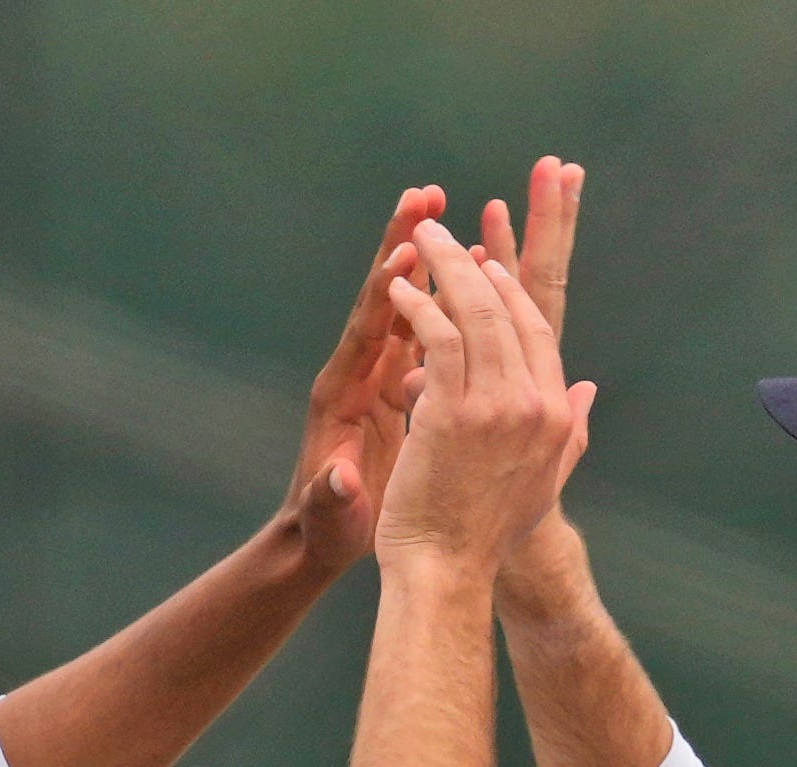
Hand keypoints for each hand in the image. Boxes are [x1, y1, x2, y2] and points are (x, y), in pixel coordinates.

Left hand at [285, 187, 445, 577]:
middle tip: (424, 194)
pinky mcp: (395, 386)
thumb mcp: (334, 516)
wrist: (325, 542)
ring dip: (427, 259)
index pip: (367, 330)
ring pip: (407, 305)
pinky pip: (424, 331)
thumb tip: (337, 480)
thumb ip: (334, 495)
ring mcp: (376, 376)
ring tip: (448, 208)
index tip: (408, 249)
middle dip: (402, 244)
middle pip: (383, 297)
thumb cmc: (329, 529)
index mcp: (343, 395)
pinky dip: (442, 298)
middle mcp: (357, 374)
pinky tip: (470, 269)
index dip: (387, 290)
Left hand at [374, 218, 595, 575]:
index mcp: (554, 414)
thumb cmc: (481, 533)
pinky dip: (419, 308)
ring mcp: (495, 407)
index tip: (491, 259)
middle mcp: (533, 403)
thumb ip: (568, 430)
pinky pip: (438, 339)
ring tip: (421, 235)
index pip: (539, 331)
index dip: (513, 291)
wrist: (447, 571)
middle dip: (481, 258)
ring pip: (474, 314)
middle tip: (451, 226)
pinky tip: (401, 287)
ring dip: (446, 267)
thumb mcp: (541, 479)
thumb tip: (588, 389)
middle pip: (510, 309)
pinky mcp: (452, 413)